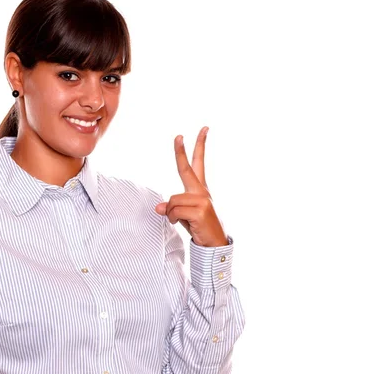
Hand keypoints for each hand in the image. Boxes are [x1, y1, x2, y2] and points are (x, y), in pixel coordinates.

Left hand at [154, 127, 227, 246]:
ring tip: (182, 221)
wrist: (214, 244)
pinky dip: (173, 219)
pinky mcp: (200, 210)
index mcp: (200, 189)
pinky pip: (174, 211)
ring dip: (171, 214)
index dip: (198, 146)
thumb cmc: (198, 228)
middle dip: (181, 152)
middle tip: (178, 136)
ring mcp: (203, 200)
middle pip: (186, 169)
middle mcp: (202, 192)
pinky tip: (185, 224)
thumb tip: (159, 208)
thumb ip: (172, 207)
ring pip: (172, 201)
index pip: (198, 164)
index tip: (203, 129)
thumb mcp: (182, 215)